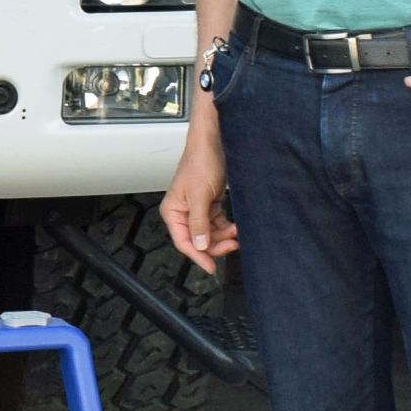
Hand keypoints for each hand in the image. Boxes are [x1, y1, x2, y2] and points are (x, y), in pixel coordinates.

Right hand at [160, 125, 235, 270]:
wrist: (213, 143)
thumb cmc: (199, 162)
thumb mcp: (200, 196)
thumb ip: (199, 222)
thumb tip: (199, 245)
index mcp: (173, 211)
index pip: (183, 242)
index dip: (198, 256)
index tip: (211, 267)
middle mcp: (183, 213)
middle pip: (198, 240)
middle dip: (215, 244)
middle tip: (232, 245)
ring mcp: (196, 209)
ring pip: (210, 234)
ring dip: (224, 236)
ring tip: (237, 232)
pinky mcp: (209, 204)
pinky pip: (217, 224)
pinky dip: (227, 227)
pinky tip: (236, 226)